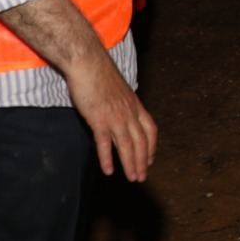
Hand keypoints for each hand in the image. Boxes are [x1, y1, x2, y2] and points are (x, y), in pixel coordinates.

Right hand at [65, 51, 157, 180]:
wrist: (88, 63)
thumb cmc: (100, 74)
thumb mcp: (118, 90)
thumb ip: (122, 104)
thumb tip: (122, 113)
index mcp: (135, 104)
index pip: (150, 129)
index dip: (151, 146)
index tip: (150, 159)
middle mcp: (129, 112)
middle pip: (141, 142)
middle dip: (142, 161)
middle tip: (141, 176)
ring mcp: (115, 116)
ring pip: (127, 145)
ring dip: (130, 164)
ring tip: (131, 178)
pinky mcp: (98, 119)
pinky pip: (105, 143)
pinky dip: (107, 158)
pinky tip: (109, 170)